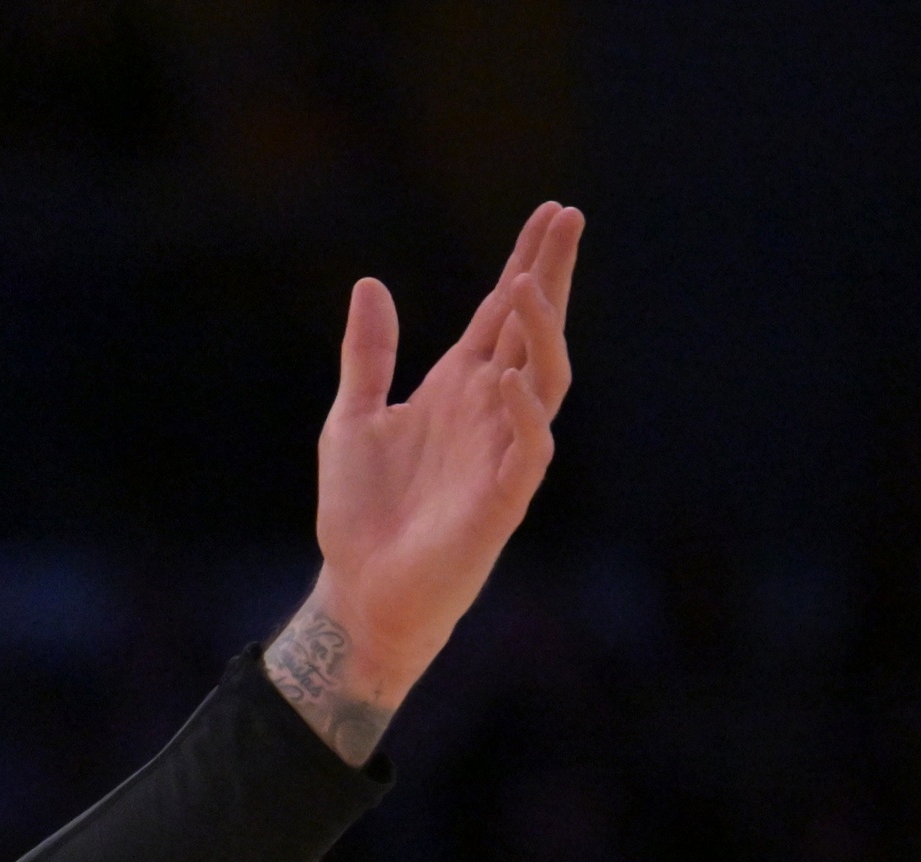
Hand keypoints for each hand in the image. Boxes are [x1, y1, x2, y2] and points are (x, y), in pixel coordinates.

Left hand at [271, 203, 583, 759]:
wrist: (357, 590)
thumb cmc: (361, 512)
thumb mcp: (351, 418)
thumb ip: (367, 356)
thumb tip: (369, 284)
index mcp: (457, 389)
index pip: (501, 316)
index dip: (525, 264)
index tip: (550, 212)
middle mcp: (489, 412)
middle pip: (534, 331)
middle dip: (551, 276)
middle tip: (569, 219)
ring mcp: (502, 453)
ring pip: (544, 379)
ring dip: (541, 333)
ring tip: (529, 285)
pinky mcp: (502, 500)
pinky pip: (528, 449)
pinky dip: (522, 412)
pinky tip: (508, 377)